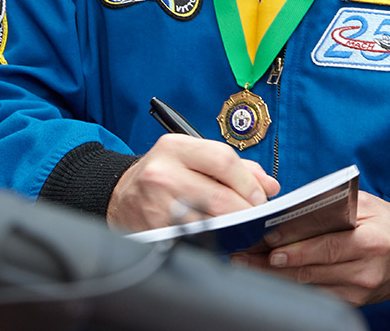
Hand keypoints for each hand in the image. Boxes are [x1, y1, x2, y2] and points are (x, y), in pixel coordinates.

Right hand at [106, 134, 279, 230]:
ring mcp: (157, 205)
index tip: (260, 196)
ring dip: (232, 229)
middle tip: (255, 217)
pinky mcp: (154, 232)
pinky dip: (212, 242)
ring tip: (240, 228)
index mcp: (175, 148)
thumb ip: (235, 166)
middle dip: (245, 210)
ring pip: (208, 222)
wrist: (119, 195)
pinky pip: (194, 240)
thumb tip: (269, 185)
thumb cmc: (162, 174)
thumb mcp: (192, 157)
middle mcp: (163, 174)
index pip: (223, 160)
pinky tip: (219, 238)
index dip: (249, 181)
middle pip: (219, 196)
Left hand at [233, 191, 389, 305]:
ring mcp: (360, 289)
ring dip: (277, 277)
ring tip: (249, 266)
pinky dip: (294, 287)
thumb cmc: (388, 223)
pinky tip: (273, 278)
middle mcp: (366, 268)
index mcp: (371, 239)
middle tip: (244, 256)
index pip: (325, 244)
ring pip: (310, 285)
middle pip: (312, 268)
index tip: (265, 241)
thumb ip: (332, 205)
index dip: (294, 245)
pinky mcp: (355, 302)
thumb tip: (292, 209)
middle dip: (273, 263)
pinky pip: (318, 295)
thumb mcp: (366, 204)